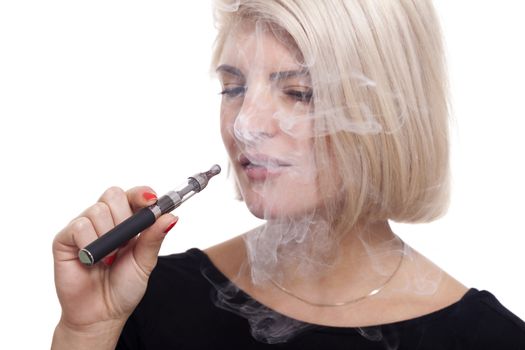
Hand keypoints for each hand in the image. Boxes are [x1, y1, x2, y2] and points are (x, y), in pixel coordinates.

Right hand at [52, 186, 177, 329]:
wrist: (101, 315)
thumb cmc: (123, 287)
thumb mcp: (145, 262)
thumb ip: (154, 238)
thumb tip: (171, 216)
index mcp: (127, 222)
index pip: (133, 195)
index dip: (142, 194)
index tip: (152, 201)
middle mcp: (104, 220)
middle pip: (113, 194)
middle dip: (124, 217)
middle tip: (126, 242)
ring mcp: (84, 228)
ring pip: (98, 209)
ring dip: (108, 236)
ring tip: (109, 259)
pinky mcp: (65, 239)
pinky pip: (79, 226)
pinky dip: (90, 243)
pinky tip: (93, 260)